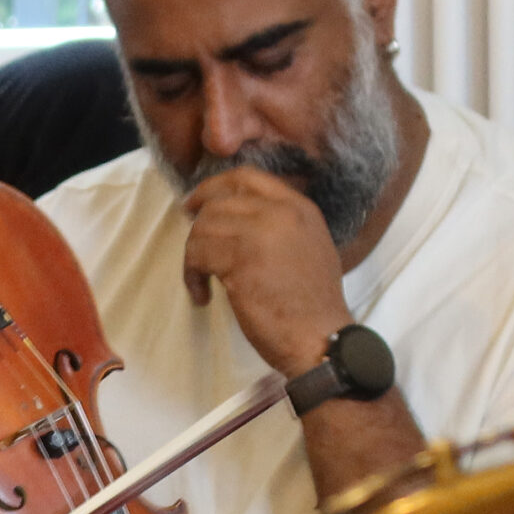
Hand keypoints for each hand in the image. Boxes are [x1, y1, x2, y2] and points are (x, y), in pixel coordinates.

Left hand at [180, 166, 351, 377]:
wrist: (320, 336)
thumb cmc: (311, 305)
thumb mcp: (306, 247)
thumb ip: (277, 226)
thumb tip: (234, 222)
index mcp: (299, 207)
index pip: (246, 177)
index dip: (213, 188)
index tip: (195, 205)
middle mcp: (281, 212)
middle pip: (219, 202)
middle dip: (199, 227)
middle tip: (193, 251)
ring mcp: (261, 232)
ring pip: (203, 227)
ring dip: (193, 256)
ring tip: (203, 281)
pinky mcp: (241, 259)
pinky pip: (198, 254)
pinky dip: (192, 276)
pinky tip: (203, 295)